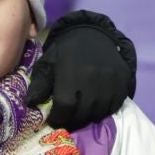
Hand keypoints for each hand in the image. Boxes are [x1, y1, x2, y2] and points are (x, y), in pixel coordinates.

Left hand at [27, 15, 136, 131]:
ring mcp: (110, 81)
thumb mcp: (48, 63)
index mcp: (71, 72)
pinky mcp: (123, 81)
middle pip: (83, 113)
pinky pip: (114, 106)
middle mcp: (92, 78)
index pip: (65, 107)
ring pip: (99, 112)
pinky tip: (96, 104)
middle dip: (72, 119)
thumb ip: (39, 83)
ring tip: (81, 110)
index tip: (54, 119)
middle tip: (68, 116)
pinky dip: (104, 109)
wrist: (93, 34)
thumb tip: (31, 103)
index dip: (58, 118)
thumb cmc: (66, 51)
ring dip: (88, 116)